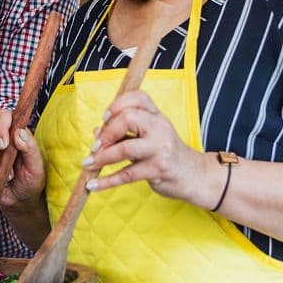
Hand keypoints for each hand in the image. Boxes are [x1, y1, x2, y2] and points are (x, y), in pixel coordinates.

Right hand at [0, 109, 45, 209]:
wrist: (23, 200)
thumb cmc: (33, 180)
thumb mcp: (37, 165)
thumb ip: (31, 147)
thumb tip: (19, 132)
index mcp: (16, 132)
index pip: (3, 116)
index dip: (0, 126)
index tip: (4, 144)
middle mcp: (2, 138)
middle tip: (9, 165)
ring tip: (9, 175)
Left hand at [83, 91, 212, 206]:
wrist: (194, 175)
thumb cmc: (167, 154)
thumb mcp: (149, 136)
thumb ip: (125, 133)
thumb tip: (96, 132)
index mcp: (157, 116)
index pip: (138, 98)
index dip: (117, 105)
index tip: (104, 118)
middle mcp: (160, 128)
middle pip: (128, 118)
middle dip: (106, 133)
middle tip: (95, 147)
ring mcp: (160, 149)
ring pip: (125, 148)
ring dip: (102, 158)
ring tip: (88, 164)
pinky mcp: (158, 169)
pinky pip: (127, 175)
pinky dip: (107, 181)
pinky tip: (94, 185)